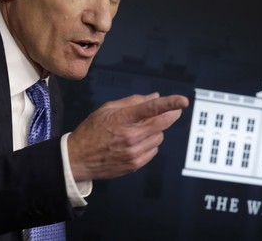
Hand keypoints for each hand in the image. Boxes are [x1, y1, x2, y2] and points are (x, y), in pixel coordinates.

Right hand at [68, 93, 188, 180]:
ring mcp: (134, 152)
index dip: (169, 103)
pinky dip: (150, 144)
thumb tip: (155, 97)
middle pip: (163, 123)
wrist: (78, 158)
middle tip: (175, 110)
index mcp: (123, 119)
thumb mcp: (107, 109)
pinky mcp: (135, 164)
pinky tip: (136, 142)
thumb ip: (133, 101)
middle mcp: (130, 136)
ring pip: (159, 137)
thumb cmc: (91, 130)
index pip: (151, 109)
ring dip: (155, 131)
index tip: (183, 101)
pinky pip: (154, 150)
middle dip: (171, 115)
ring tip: (139, 130)